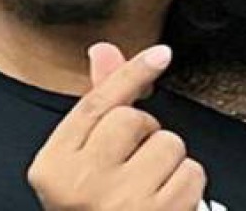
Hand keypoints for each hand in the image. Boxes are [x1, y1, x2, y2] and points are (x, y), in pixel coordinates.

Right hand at [27, 42, 205, 210]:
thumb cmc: (93, 210)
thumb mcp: (80, 164)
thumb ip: (95, 108)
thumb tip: (105, 50)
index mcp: (53, 167)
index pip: (94, 105)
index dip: (129, 73)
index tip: (160, 53)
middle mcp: (82, 184)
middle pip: (133, 120)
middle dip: (144, 133)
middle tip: (131, 163)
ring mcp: (122, 204)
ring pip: (169, 144)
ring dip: (168, 161)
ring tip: (148, 188)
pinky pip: (192, 173)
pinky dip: (187, 185)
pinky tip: (165, 203)